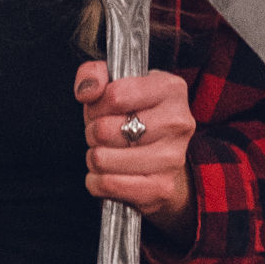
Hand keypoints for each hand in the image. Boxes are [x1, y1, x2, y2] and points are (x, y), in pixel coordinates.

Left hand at [75, 61, 197, 239]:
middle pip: (105, 129)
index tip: (102, 109)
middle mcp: (178, 122)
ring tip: (107, 153)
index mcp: (171, 89)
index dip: (96, 104)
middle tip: (103, 133)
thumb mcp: (116, 84)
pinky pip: (108, 184)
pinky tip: (107, 173)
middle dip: (93, 132)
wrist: (164, 159)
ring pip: (102, 159)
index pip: (114, 96)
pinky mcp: (162, 188)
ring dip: (94, 157)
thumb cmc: (135, 116)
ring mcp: (172, 158)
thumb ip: (94, 75)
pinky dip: (96, 181)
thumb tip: (86, 91)